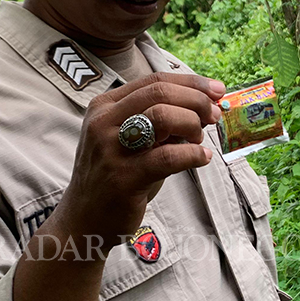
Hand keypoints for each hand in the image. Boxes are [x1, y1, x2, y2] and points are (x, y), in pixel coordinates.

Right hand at [54, 72, 224, 248]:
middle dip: (196, 100)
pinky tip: (202, 158)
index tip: (216, 90)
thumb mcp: (129, 140)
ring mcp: (110, 149)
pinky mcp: (122, 177)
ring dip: (192, 124)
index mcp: (105, 107)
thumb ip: (159, 122)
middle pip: (160, 93)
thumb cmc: (115, 176)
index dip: (191, 83)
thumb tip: (204, 107)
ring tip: (200, 140)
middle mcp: (103, 122)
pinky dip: (193, 155)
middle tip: (214, 115)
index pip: (154, 81)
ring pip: (163, 117)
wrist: (83, 219)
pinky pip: (168, 157)